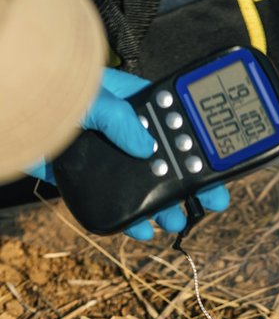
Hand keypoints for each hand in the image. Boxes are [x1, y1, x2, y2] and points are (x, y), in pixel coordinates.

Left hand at [28, 68, 228, 239]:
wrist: (4, 105)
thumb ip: (119, 120)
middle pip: (162, 159)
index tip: (218, 165)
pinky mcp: (80, 176)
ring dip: (160, 205)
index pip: (172, 119)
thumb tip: (145, 148)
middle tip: (205, 203)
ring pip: (140, 183)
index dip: (198, 142)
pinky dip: (126, 217)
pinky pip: (110, 200)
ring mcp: (100, 155)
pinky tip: (140, 229)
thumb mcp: (90, 96)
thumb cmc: (46, 89)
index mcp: (126, 100)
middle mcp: (116, 129)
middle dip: (185, 183)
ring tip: (175, 223)